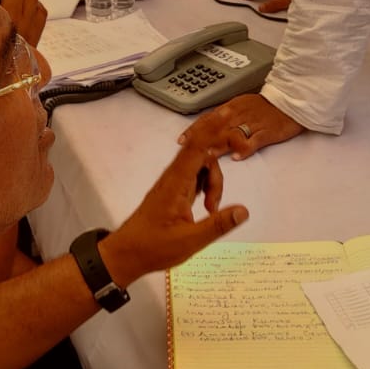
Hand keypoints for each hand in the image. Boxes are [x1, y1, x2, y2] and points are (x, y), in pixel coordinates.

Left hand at [98, 144, 248, 286]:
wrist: (126, 255)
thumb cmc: (152, 247)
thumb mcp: (189, 241)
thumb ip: (218, 225)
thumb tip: (243, 211)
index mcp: (175, 184)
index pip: (196, 148)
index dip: (212, 129)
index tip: (226, 114)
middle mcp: (173, 179)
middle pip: (203, 158)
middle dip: (217, 176)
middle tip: (215, 206)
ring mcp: (172, 185)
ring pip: (200, 169)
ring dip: (212, 185)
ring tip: (208, 213)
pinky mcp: (172, 193)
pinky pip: (194, 178)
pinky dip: (205, 187)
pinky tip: (206, 206)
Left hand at [178, 93, 303, 159]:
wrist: (294, 100)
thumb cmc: (269, 106)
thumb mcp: (244, 106)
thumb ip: (228, 118)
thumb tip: (211, 129)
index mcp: (233, 106)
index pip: (209, 118)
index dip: (194, 130)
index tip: (181, 140)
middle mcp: (240, 113)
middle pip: (217, 128)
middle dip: (202, 140)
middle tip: (188, 152)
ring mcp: (254, 123)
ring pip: (233, 134)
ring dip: (219, 145)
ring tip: (207, 156)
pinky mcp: (268, 131)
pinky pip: (255, 140)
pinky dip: (245, 147)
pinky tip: (237, 156)